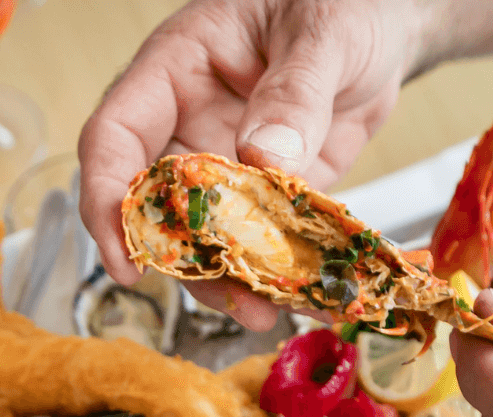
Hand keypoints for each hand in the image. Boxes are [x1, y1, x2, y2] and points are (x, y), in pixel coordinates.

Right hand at [77, 0, 427, 330]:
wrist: (384, 29)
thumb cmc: (341, 2)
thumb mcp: (322, 31)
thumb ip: (294, 92)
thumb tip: (262, 157)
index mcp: (175, 72)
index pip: (115, 139)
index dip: (108, 201)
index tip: (126, 258)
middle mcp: (190, 128)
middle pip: (156, 209)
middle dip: (181, 262)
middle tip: (222, 294)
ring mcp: (226, 170)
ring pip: (205, 240)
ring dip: (229, 282)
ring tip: (265, 311)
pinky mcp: (265, 201)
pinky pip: (259, 246)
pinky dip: (274, 277)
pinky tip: (298, 297)